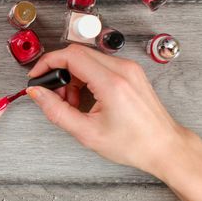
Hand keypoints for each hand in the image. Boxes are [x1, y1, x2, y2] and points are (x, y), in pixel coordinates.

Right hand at [27, 44, 188, 176]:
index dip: (48, 62)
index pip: (71, 55)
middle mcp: (122, 69)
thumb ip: (56, 111)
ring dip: (72, 75)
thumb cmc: (133, 143)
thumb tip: (37, 93)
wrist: (163, 147)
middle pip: (77, 53)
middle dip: (59, 71)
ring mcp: (128, 68)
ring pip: (87, 58)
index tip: (37, 75)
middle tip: (56, 95)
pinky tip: (86, 97)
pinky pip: (100, 64)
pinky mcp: (130, 72)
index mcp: (112, 83)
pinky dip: (85, 77)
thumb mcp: (87, 133)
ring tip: (73, 101)